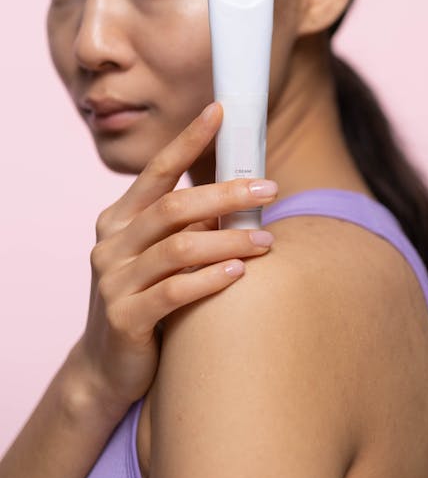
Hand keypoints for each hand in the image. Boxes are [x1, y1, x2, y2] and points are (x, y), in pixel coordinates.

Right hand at [72, 102, 277, 416]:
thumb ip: (185, 224)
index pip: (156, 170)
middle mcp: (111, 243)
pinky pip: (174, 292)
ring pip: (179, 248)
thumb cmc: (144, 296)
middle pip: (173, 206)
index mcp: (119, 218)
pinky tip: (240, 272)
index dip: (188, 139)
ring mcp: (113, 281)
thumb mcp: (158, 252)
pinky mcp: (124, 318)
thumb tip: (239, 192)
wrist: (107, 366)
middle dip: (226, 193)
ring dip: (229, 239)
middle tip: (270, 189)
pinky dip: (210, 279)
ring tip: (268, 240)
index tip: (219, 111)